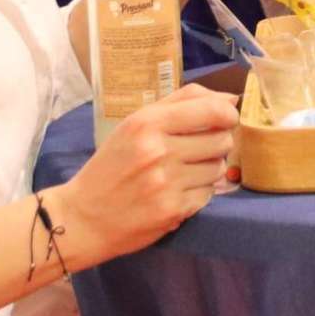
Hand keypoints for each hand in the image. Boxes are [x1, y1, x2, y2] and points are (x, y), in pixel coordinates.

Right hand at [48, 84, 236, 265]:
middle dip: (217, 143)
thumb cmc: (112, 165)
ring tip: (183, 172)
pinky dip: (198, 192)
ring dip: (207, 169)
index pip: (212, 110)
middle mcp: (158, 150)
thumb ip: (182, 103)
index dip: (229, 114)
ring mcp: (166, 183)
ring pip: (217, 168)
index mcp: (147, 123)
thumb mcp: (135, 124)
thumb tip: (231, 98)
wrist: (83, 217)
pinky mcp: (173, 211)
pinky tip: (177, 192)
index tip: (227, 119)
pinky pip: (208, 194)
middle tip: (198, 149)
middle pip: (221, 140)